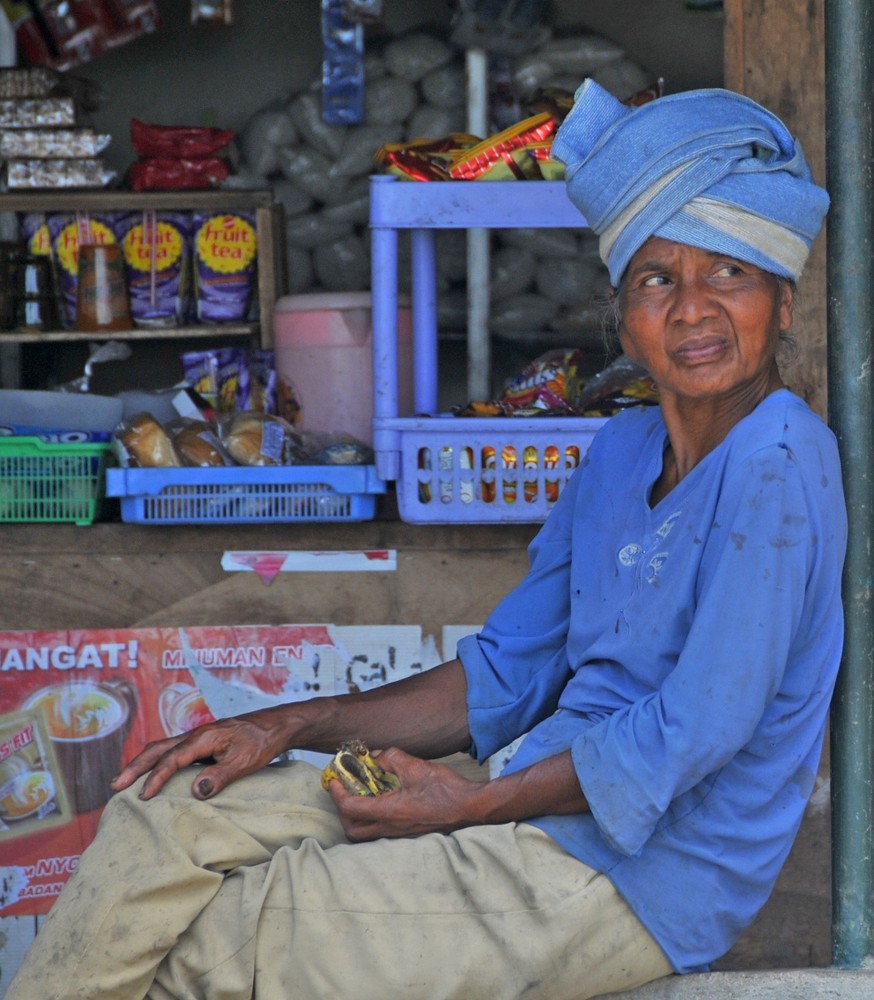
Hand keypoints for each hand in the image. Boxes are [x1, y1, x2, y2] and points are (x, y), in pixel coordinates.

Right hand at [110, 708, 289, 800]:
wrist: (277, 725)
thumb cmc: (262, 742)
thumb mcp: (245, 762)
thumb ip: (220, 776)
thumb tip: (195, 792)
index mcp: (204, 737)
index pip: (172, 759)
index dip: (156, 778)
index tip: (143, 796)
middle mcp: (196, 734)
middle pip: (158, 748)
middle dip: (135, 766)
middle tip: (116, 785)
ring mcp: (199, 737)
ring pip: (163, 747)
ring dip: (143, 762)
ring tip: (125, 780)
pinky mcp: (204, 742)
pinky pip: (173, 750)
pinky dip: (157, 760)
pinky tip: (155, 772)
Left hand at [326, 747, 481, 841]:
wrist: (469, 808)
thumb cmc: (445, 789)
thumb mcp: (416, 766)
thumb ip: (391, 758)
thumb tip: (376, 757)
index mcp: (390, 812)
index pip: (351, 808)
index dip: (337, 794)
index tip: (334, 781)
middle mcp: (391, 828)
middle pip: (352, 829)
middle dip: (342, 811)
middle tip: (344, 791)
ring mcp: (399, 834)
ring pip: (365, 833)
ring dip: (356, 817)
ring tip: (361, 795)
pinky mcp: (407, 834)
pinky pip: (379, 831)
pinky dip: (372, 818)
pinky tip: (381, 800)